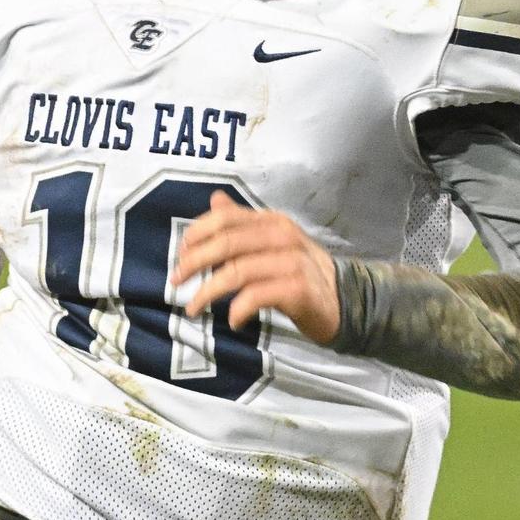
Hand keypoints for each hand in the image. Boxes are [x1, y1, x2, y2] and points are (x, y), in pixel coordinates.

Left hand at [171, 191, 340, 344]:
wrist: (343, 302)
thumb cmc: (298, 272)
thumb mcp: (271, 242)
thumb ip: (242, 222)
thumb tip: (214, 199)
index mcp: (271, 221)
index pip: (226, 218)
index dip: (197, 233)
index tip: (180, 254)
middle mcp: (282, 236)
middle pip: (227, 243)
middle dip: (194, 262)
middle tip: (176, 282)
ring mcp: (292, 262)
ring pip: (238, 271)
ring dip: (208, 292)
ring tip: (193, 309)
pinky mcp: (299, 289)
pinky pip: (257, 296)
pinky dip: (238, 309)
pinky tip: (232, 320)